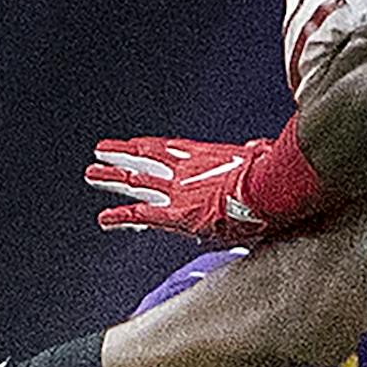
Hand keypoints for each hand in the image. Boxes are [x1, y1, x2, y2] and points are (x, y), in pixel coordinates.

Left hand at [88, 135, 276, 242]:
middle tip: (101, 156)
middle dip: (122, 161)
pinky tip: (104, 219)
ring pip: (136, 182)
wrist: (268, 190)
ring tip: (92, 174)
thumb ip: (257, 152)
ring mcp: (178, 191)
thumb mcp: (265, 156)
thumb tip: (260, 148)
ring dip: (113, 178)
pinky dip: (122, 217)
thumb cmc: (274, 175)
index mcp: (206, 156)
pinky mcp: (176, 214)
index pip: (168, 151)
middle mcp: (185, 171)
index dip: (148, 150)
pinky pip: (141, 215)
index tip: (134, 147)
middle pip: (145, 162)